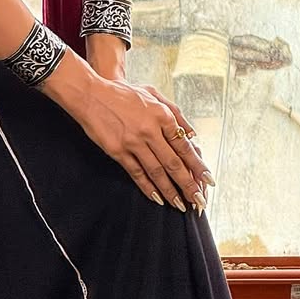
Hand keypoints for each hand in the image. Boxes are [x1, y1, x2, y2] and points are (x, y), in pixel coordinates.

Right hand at [78, 77, 213, 213]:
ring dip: (170, 191)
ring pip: (156, 172)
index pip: (185, 146)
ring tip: (180, 204)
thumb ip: (175, 113)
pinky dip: (148, 187)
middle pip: (174, 163)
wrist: (91, 95)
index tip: (208, 179)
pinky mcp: (118, 151)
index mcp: (162, 115)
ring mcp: (133, 142)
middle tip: (199, 200)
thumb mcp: (153, 94)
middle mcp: (150, 130)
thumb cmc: (122, 93)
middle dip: (188, 185)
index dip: (198, 165)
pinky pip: (136, 173)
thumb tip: (191, 133)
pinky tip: (157, 197)